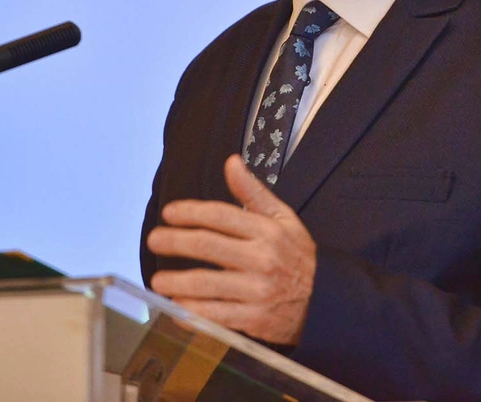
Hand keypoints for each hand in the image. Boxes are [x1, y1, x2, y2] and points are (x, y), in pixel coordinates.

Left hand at [147, 154, 316, 344]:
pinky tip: (177, 308)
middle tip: (154, 240)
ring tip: (158, 280)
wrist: (326, 301)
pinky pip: (215, 315)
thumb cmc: (297, 255)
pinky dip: (192, 312)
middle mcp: (262, 259)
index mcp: (267, 231)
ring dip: (176, 282)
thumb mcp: (282, 217)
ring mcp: (257, 291)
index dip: (190, 212)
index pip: (220, 216)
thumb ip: (253, 191)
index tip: (169, 213)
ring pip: (206, 283)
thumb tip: (230, 162)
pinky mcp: (254, 319)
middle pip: (207, 246)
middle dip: (174, 242)